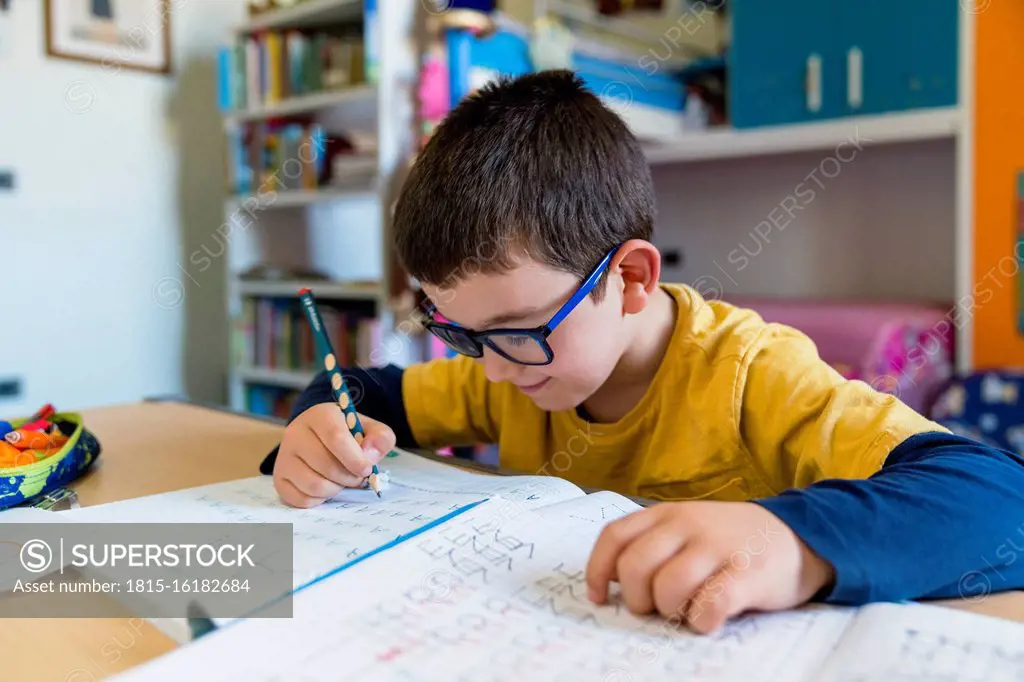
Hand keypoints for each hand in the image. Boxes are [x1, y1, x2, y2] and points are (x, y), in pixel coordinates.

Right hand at [273, 403, 395, 507]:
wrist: (320, 437)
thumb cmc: (348, 433)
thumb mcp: (370, 429)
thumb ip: (380, 438)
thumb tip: (370, 456)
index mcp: (320, 415)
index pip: (336, 438)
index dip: (355, 459)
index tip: (367, 469)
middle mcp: (295, 433)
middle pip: (326, 466)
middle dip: (349, 477)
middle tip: (357, 476)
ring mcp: (284, 457)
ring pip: (314, 485)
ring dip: (336, 489)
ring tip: (342, 480)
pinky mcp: (279, 478)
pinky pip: (302, 500)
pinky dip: (321, 499)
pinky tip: (326, 486)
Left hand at [585, 501, 833, 633]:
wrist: (797, 535)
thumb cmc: (730, 540)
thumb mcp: (686, 528)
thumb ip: (652, 544)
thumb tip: (609, 579)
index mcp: (666, 514)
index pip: (615, 537)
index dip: (598, 570)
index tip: (599, 597)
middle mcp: (688, 525)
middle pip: (635, 566)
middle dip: (637, 598)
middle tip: (655, 608)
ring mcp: (718, 547)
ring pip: (668, 586)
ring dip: (670, 610)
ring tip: (686, 611)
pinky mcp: (748, 574)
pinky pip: (712, 603)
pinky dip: (702, 620)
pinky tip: (707, 619)